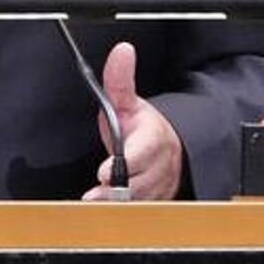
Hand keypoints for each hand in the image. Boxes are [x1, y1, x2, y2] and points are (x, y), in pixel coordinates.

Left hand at [82, 42, 183, 201]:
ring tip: (96, 203)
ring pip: (139, 200)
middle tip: (93, 195)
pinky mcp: (156, 202)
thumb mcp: (129, 102)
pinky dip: (123, 212)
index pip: (143, 152)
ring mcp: (159, 185)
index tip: (104, 171)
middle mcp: (159, 164)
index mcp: (153, 138)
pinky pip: (140, 211)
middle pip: (139, 182)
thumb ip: (120, 80)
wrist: (169, 148)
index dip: (125, 162)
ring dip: (117, 204)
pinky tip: (106, 210)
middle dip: (115, 190)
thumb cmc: (142, 127)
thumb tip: (122, 50)